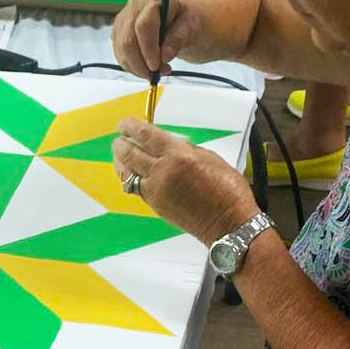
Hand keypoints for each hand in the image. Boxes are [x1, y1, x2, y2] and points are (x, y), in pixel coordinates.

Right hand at [111, 0, 225, 77]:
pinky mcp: (118, 33)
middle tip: (157, 74)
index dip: (148, 49)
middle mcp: (134, 7)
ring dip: (137, 67)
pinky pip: (120, 55)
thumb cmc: (186, 22)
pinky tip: (147, 68)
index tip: (156, 67)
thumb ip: (178, 39)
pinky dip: (132, 67)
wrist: (179, 22)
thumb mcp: (191, 28)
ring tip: (157, 71)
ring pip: (121, 50)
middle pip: (128, 40)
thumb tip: (165, 56)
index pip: (144, 25)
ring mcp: (123, 20)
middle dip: (141, 63)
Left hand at [112, 119, 259, 242]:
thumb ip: (187, 148)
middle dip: (121, 142)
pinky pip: (135, 187)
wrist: (229, 225)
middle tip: (119, 137)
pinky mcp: (155, 205)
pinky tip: (131, 172)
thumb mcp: (211, 158)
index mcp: (179, 156)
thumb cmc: (228, 193)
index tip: (125, 124)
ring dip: (120, 160)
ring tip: (120, 154)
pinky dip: (129, 176)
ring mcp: (156, 190)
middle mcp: (163, 172)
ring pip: (127, 172)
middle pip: (130, 153)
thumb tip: (171, 143)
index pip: (146, 135)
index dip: (131, 126)